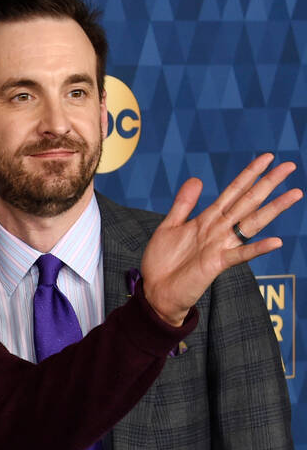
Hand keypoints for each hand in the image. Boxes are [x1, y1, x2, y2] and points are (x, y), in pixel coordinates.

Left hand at [141, 153, 300, 324]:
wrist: (155, 292)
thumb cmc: (162, 262)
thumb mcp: (169, 226)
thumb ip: (184, 204)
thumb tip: (197, 178)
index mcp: (207, 219)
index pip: (233, 192)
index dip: (249, 174)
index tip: (267, 157)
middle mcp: (218, 230)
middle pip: (247, 202)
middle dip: (267, 183)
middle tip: (290, 165)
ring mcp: (220, 246)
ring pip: (251, 223)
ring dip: (273, 209)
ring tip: (295, 194)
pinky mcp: (216, 264)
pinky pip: (240, 255)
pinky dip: (257, 248)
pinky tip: (276, 241)